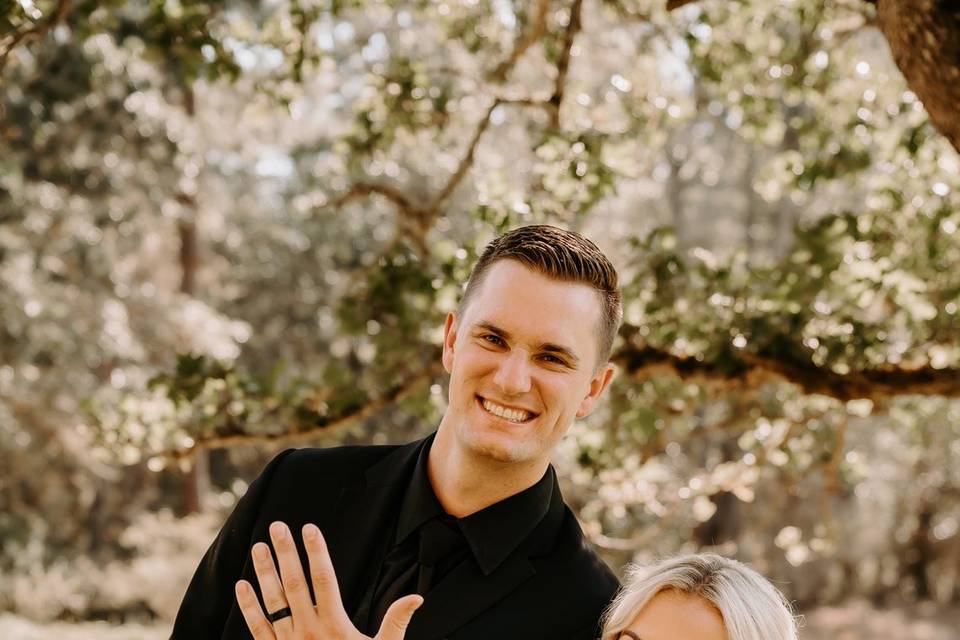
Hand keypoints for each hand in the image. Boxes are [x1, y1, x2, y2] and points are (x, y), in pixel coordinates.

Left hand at [235, 521, 422, 639]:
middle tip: (277, 527)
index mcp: (334, 626)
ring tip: (258, 547)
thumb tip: (416, 597)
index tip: (310, 528)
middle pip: (294, 584)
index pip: (324, 579)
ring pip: (274, 602)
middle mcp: (308, 631)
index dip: (317, 552)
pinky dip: (249, 607)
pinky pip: (258, 628)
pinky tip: (242, 585)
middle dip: (286, 554)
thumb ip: (396, 623)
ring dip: (265, 573)